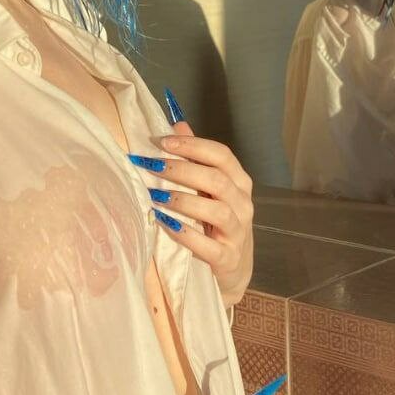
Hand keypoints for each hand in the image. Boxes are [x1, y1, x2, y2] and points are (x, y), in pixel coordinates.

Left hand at [153, 120, 254, 307]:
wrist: (233, 269)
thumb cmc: (216, 222)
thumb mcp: (209, 190)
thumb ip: (195, 158)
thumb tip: (177, 124)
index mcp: (239, 182)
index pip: (222, 155)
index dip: (193, 146)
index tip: (163, 142)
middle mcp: (242, 204)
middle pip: (217, 180)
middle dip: (182, 170)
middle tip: (151, 166)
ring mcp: (238, 232)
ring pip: (217, 210)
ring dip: (183, 200)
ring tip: (156, 197)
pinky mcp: (228, 259)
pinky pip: (209, 246)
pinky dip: (186, 234)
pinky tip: (165, 224)